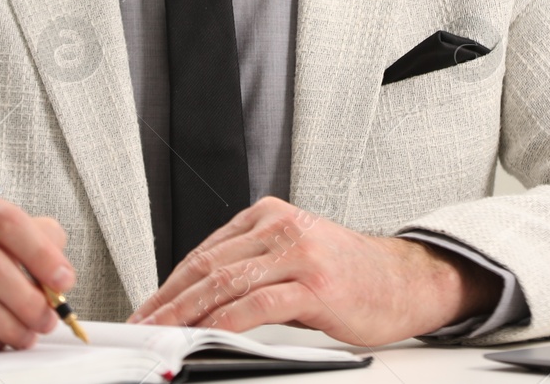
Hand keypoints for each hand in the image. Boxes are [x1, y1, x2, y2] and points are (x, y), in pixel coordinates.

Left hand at [127, 197, 499, 344]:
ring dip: (186, 313)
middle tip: (142, 326)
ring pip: (225, 282)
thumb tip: (202, 305)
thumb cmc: (350, 276)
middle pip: (208, 265)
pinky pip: (257, 304)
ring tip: (163, 335)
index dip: (170, 283)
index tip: (148, 308)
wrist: (407, 281)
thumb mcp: (294, 260)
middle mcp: (281, 226)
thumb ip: (251, 273)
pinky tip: (206, 336)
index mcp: (270, 215)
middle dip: (168, 300)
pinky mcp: (314, 284)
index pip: (205, 251)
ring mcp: (299, 252)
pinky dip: (225, 322)